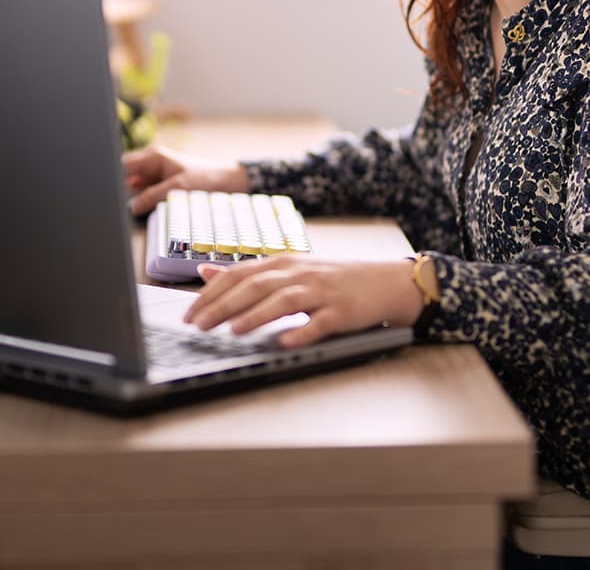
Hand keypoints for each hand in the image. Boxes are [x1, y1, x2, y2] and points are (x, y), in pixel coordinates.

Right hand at [123, 145, 248, 214]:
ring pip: (130, 183)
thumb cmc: (205, 180)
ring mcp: (154, 172)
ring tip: (123, 206)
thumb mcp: (178, 188)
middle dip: (118, 187)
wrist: (225, 182)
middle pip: (124, 173)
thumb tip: (131, 207)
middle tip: (112, 203)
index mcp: (154, 156)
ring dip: (127, 194)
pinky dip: (138, 197)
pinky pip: (141, 190)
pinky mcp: (158, 182)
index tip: (107, 194)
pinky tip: (136, 207)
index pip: (123, 165)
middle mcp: (151, 161)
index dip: (112, 179)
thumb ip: (153, 196)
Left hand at [183, 256, 427, 346]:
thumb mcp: (290, 270)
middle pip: (256, 286)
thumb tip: (206, 272)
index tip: (189, 313)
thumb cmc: (332, 279)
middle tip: (198, 325)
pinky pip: (319, 323)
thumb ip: (248, 272)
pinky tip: (285, 342)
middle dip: (224, 305)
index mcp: (284, 263)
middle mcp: (299, 274)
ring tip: (233, 331)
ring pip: (284, 301)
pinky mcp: (341, 312)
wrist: (384, 282)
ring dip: (256, 315)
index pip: (240, 273)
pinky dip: (302, 332)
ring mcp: (321, 292)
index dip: (212, 292)